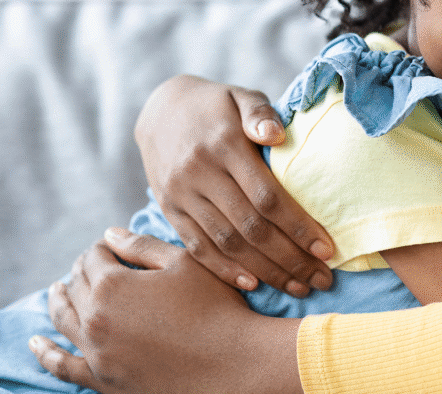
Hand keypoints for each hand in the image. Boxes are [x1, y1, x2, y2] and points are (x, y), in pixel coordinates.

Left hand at [30, 228, 302, 393]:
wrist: (232, 363)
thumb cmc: (216, 308)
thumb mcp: (185, 264)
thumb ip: (143, 246)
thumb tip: (110, 234)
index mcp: (112, 284)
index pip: (94, 256)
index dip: (103, 247)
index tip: (114, 246)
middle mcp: (95, 318)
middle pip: (76, 284)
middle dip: (84, 270)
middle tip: (96, 265)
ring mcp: (95, 352)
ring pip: (64, 319)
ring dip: (59, 300)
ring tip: (58, 290)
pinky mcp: (102, 379)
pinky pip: (63, 366)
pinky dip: (47, 353)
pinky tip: (38, 343)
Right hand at [136, 74, 333, 295]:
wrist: (158, 108)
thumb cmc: (217, 105)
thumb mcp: (240, 96)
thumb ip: (260, 113)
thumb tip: (277, 135)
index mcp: (224, 146)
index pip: (268, 196)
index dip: (299, 227)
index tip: (327, 250)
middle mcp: (199, 173)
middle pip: (251, 227)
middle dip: (290, 258)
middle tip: (322, 279)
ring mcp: (180, 194)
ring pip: (226, 243)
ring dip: (265, 270)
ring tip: (298, 288)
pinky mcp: (169, 209)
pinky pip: (196, 246)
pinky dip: (224, 269)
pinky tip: (253, 284)